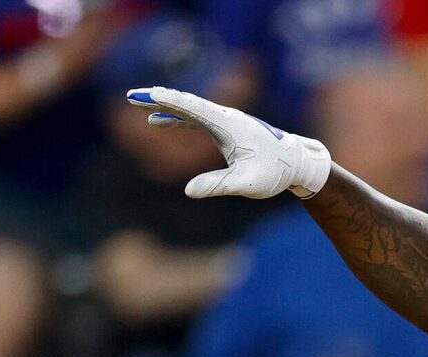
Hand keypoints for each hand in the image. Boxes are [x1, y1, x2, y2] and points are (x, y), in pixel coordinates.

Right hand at [126, 84, 331, 200]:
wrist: (296, 164)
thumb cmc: (275, 173)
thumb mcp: (247, 184)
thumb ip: (219, 186)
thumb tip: (189, 191)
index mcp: (228, 124)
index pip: (193, 108)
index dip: (170, 101)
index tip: (149, 95)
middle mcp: (225, 116)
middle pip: (186, 103)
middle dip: (158, 98)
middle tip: (131, 95)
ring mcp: (224, 121)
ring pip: (189, 108)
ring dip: (163, 105)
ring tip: (137, 103)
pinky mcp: (225, 129)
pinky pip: (195, 118)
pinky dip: (176, 117)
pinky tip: (158, 122)